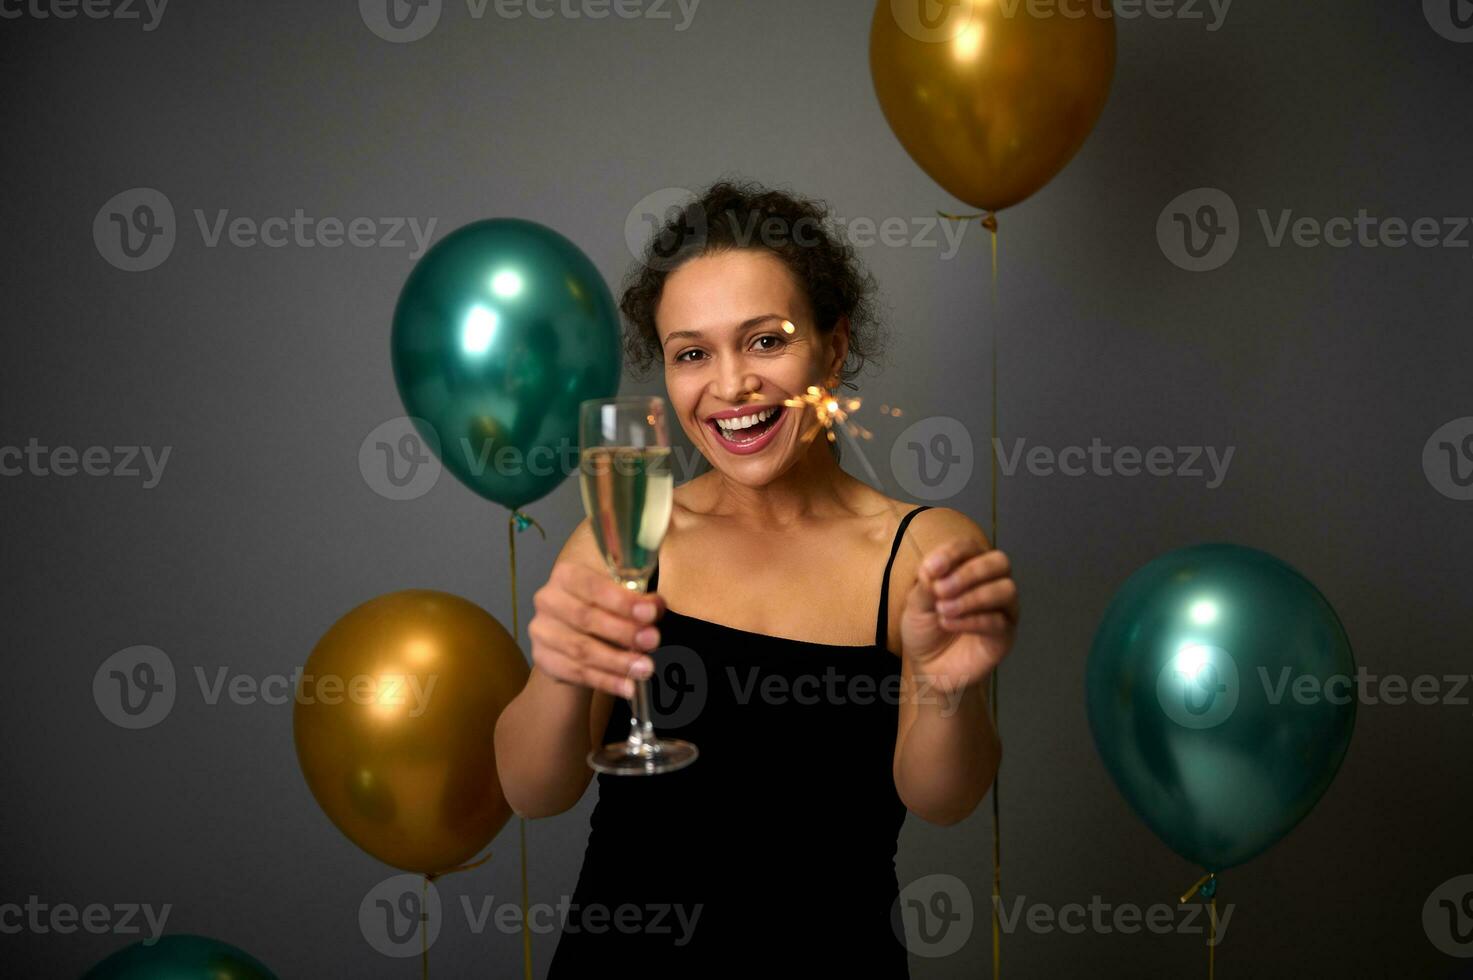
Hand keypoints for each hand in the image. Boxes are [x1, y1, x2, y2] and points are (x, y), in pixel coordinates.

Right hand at [528, 563, 664, 698]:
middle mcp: (548, 599)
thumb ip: (639, 598)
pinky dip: (605, 681)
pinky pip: (576, 672)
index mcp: (567, 574)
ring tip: (645, 668)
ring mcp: (542, 630)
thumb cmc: (604, 607)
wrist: (576, 633)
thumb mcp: (623, 595)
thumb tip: (655, 607)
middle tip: (653, 641)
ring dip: (617, 661)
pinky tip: (628, 686)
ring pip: (582, 649)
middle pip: (586, 618)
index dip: (622, 601)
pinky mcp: (543, 658)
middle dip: (623, 631)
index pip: (592, 585)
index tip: (650, 613)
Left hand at [900, 538, 1018, 694]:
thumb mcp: (916, 604)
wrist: (927, 666)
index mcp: (969, 567)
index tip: (930, 569)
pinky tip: (948, 624)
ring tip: (943, 610)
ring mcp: (1003, 609)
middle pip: (999, 562)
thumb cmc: (925, 628)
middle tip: (940, 590)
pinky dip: (971, 620)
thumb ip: (926, 585)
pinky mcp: (1005, 635)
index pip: (970, 547)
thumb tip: (932, 570)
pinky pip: (999, 621)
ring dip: (972, 597)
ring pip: (1006, 590)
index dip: (952, 554)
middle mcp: (992, 583)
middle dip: (969, 572)